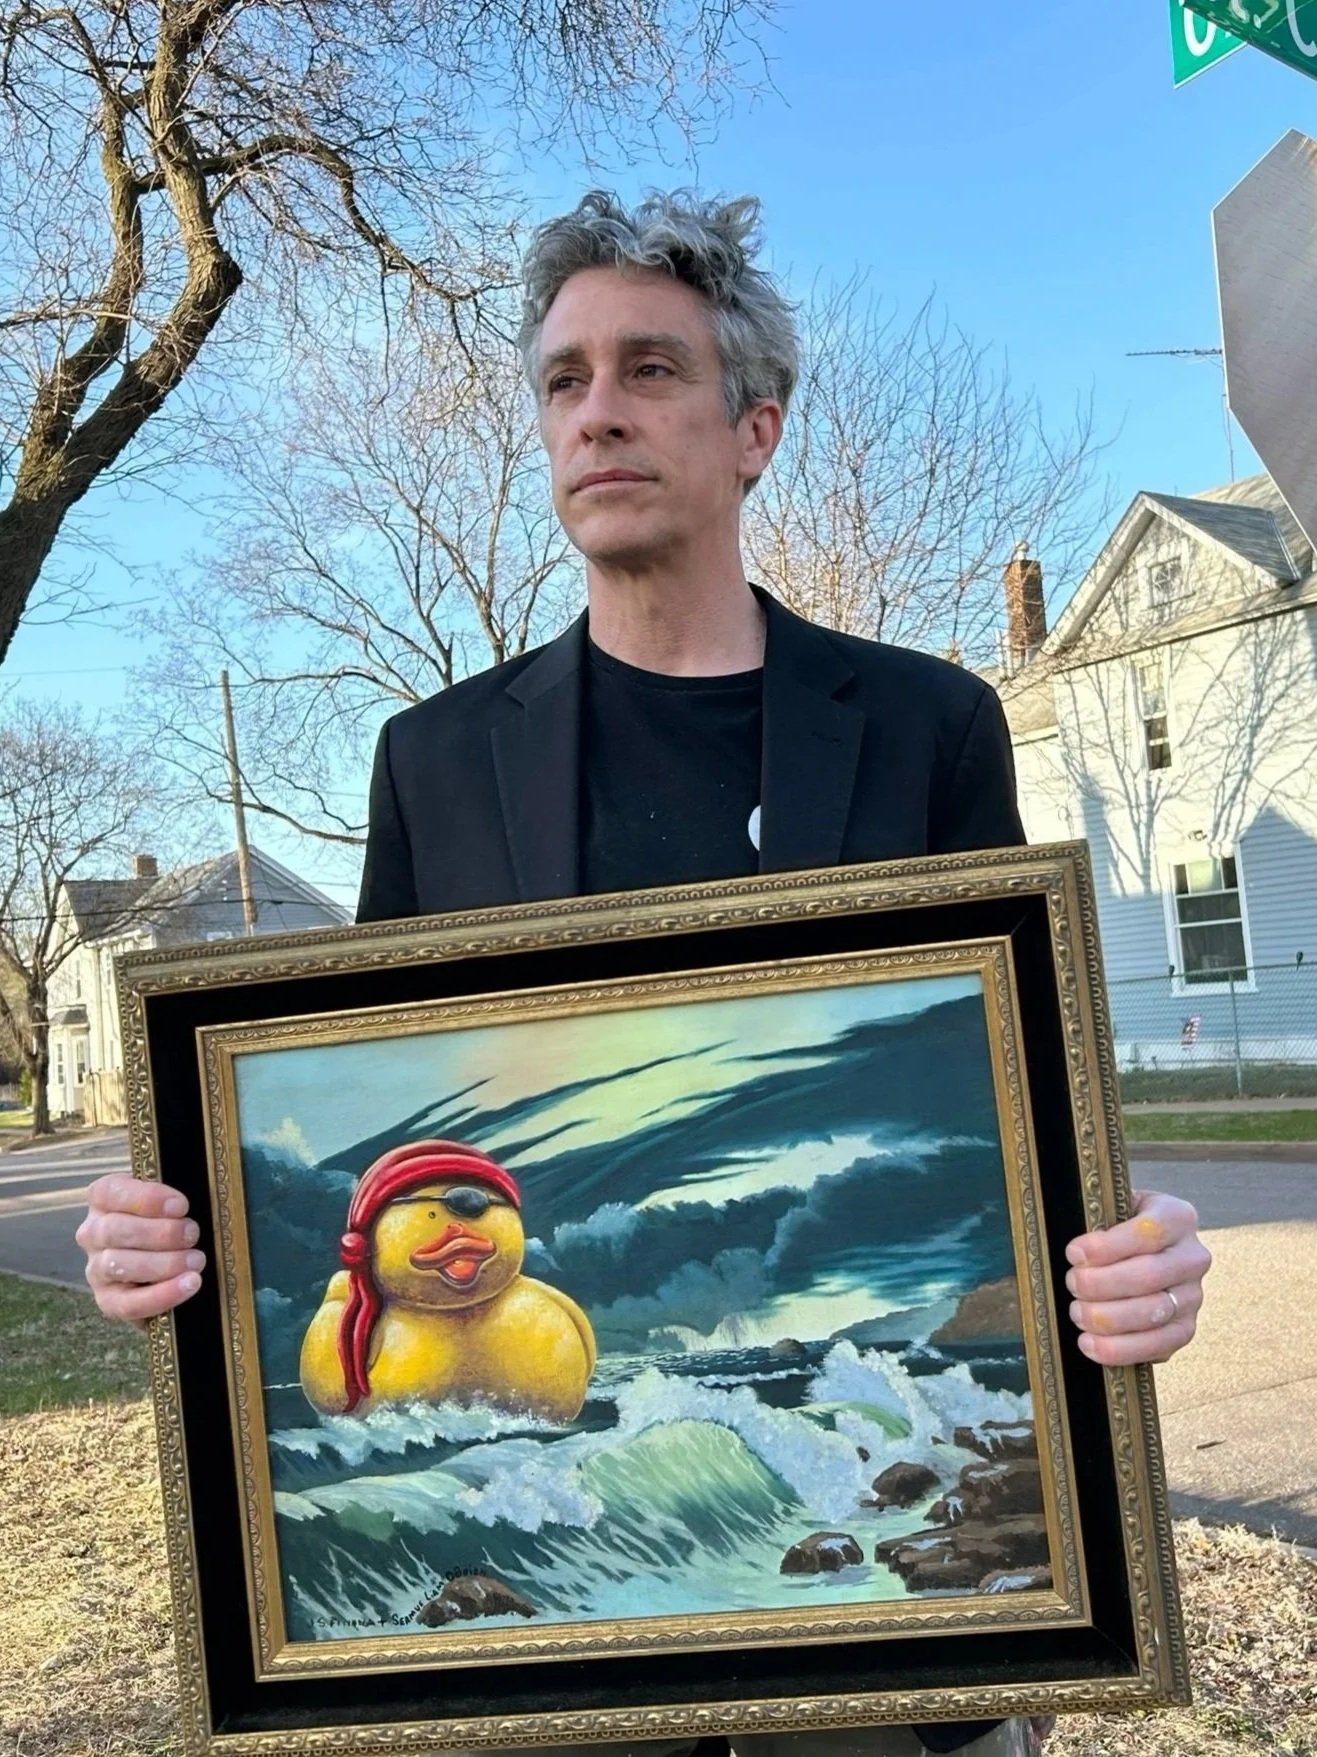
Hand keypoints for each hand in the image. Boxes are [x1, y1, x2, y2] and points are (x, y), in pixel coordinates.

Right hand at [75, 1173, 205, 1322]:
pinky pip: (129, 1303)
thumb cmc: (169, 1223)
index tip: (181, 1205)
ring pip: (118, 1265)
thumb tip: (184, 1205)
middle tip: (193, 1234)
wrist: (167, 1266)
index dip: (146, 1198)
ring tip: (196, 1260)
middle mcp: (92, 1234)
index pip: (110, 1192)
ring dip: (163, 1264)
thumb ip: (170, 1199)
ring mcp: (97, 1269)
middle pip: (114, 1230)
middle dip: (160, 1233)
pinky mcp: (108, 1301)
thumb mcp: (167, 1203)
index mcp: (103, 1200)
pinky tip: (189, 1284)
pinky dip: (162, 1295)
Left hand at [1064, 1189, 1210, 1366]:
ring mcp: (1193, 1297)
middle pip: (1149, 1275)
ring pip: (1155, 1313)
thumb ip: (1097, 1219)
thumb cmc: (1116, 1229)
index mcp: (1177, 1218)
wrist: (1139, 1253)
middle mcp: (1193, 1258)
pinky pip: (1157, 1345)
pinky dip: (1120, 1349)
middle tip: (1072, 1284)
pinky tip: (1090, 1344)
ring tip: (1078, 1314)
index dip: (1108, 1246)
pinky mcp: (1185, 1330)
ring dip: (1108, 1318)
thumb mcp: (1111, 1209)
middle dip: (1102, 1284)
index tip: (1073, 1253)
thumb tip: (1076, 1252)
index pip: (1148, 1232)